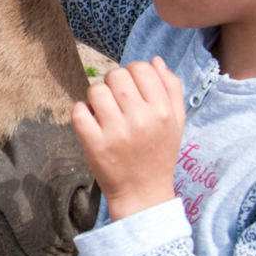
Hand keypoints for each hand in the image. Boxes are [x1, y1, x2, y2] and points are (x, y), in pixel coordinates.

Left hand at [71, 57, 185, 220]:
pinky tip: (91, 123)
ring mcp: (117, 133)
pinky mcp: (95, 145)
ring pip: (95, 90)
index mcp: (163, 111)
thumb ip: (171, 89)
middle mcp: (142, 119)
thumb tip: (155, 60)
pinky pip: (78, 111)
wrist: (143, 195)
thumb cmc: (159, 155)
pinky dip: (81, 113)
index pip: (141, 68)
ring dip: (96, 98)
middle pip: (116, 75)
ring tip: (104, 113)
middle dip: (112, 84)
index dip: (132, 73)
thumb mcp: (176, 123)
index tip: (130, 89)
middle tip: (116, 102)